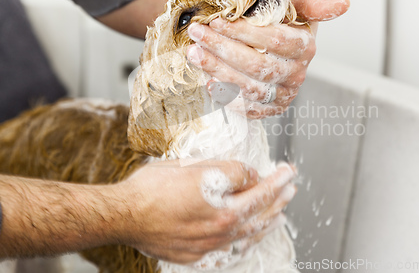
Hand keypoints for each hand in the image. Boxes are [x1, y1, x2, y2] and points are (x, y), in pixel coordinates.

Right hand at [115, 160, 296, 263]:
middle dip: (278, 200)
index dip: (277, 179)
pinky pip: (230, 248)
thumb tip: (247, 174)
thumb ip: (228, 171)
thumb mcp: (195, 167)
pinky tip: (249, 235)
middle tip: (290, 188)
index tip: (288, 171)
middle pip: (259, 215)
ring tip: (280, 214)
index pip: (260, 191)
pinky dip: (245, 240)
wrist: (123, 215)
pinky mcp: (196, 255)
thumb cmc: (153, 188)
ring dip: (267, 222)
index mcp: (224, 209)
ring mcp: (209, 247)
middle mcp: (221, 232)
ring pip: (248, 236)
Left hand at [186, 0, 349, 118]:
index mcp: (305, 47)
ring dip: (217, 70)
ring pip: (249, 87)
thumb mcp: (295, 5)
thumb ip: (314, 3)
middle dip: (223, 49)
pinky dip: (225, 96)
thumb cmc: (279, 21)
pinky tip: (208, 80)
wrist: (268, 42)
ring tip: (194, 53)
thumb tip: (344, 2)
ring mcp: (284, 95)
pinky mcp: (269, 109)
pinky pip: (247, 108)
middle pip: (258, 65)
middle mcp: (297, 74)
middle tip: (198, 34)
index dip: (243, 32)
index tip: (217, 21)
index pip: (274, 40)